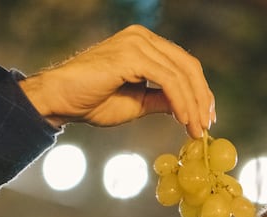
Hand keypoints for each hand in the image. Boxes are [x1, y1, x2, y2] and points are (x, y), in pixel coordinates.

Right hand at [21, 25, 214, 137]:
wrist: (61, 100)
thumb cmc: (92, 102)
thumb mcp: (137, 103)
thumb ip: (161, 100)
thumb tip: (186, 108)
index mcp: (144, 44)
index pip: (183, 64)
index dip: (200, 92)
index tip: (206, 118)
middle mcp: (142, 37)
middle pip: (188, 66)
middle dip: (202, 98)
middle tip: (206, 126)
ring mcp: (137, 42)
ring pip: (181, 73)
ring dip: (193, 104)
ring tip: (196, 129)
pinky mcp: (131, 55)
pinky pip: (168, 79)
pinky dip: (180, 101)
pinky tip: (183, 119)